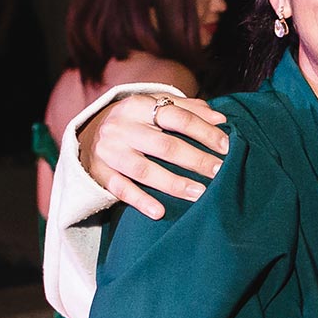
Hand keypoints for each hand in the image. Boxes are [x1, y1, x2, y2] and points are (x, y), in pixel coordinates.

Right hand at [81, 92, 229, 218]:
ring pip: (144, 169)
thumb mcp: (156, 106)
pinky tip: (160, 212)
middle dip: (196, 159)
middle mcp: (121, 127)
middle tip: (220, 171)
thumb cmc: (136, 120)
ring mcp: (109, 151)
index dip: (204, 131)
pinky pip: (121, 189)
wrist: (90, 134)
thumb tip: (220, 119)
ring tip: (200, 193)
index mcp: (138, 106)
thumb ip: (188, 109)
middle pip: (164, 145)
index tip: (227, 146)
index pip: (176, 117)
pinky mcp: (100, 173)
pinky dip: (140, 200)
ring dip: (174, 183)